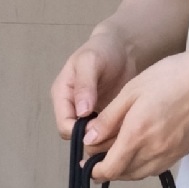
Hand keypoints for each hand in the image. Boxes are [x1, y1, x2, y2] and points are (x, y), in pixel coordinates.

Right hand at [50, 24, 131, 138]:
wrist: (121, 48)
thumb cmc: (102, 50)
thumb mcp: (90, 62)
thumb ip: (85, 85)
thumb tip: (81, 112)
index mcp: (62, 95)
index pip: (64, 126)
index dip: (80, 132)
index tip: (100, 129)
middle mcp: (71, 108)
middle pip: (76, 136)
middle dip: (93, 138)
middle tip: (115, 132)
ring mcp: (87, 114)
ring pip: (91, 138)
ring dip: (105, 138)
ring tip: (122, 131)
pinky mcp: (102, 117)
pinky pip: (105, 134)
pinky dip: (114, 134)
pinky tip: (127, 129)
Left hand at [83, 49, 188, 180]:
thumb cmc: (169, 76)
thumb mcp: (131, 91)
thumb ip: (108, 119)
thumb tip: (89, 140)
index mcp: (137, 135)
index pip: (110, 168)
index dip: (94, 170)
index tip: (85, 163)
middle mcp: (154, 151)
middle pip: (123, 174)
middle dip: (107, 169)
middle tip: (97, 157)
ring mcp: (171, 154)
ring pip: (140, 174)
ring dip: (124, 170)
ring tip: (116, 155)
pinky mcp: (183, 152)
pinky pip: (156, 168)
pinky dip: (142, 166)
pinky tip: (139, 151)